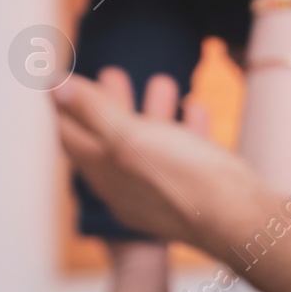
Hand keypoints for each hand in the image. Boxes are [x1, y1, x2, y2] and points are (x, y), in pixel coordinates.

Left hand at [52, 67, 268, 247]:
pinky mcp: (188, 191)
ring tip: (163, 80)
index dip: (64, 106)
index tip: (60, 80)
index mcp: (104, 170)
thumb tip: (54, 87)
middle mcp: (124, 184)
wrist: (236, 218)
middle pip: (107, 138)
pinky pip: (179, 154)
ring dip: (150, 110)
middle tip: (112, 73)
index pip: (70, 135)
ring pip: (147, 143)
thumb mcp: (130, 137)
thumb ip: (93, 111)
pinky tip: (196, 109)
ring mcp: (156, 190)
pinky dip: (182, 129)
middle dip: (108, 103)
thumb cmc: (183, 178)